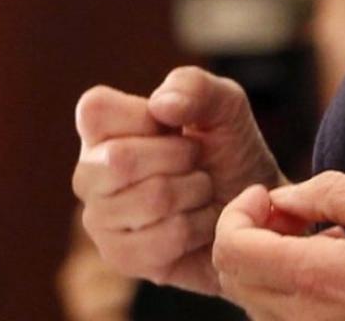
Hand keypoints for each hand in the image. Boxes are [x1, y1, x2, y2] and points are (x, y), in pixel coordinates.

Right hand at [72, 67, 282, 295]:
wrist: (255, 212)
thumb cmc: (230, 153)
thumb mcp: (225, 106)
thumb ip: (194, 87)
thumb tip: (162, 107)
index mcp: (100, 128)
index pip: (95, 110)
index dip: (146, 118)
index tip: (174, 128)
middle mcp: (89, 173)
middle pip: (120, 159)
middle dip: (180, 158)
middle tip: (196, 164)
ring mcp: (99, 219)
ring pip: (150, 199)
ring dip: (194, 194)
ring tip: (200, 193)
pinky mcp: (119, 257)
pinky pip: (160, 242)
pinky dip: (194, 230)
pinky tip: (197, 225)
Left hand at [212, 174, 344, 320]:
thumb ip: (329, 193)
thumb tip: (283, 197)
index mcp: (320, 278)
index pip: (231, 249)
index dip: (237, 213)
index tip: (268, 196)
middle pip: (234, 278)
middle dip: (250, 234)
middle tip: (293, 213)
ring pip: (256, 303)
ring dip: (271, 263)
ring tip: (325, 240)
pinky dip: (292, 292)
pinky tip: (337, 271)